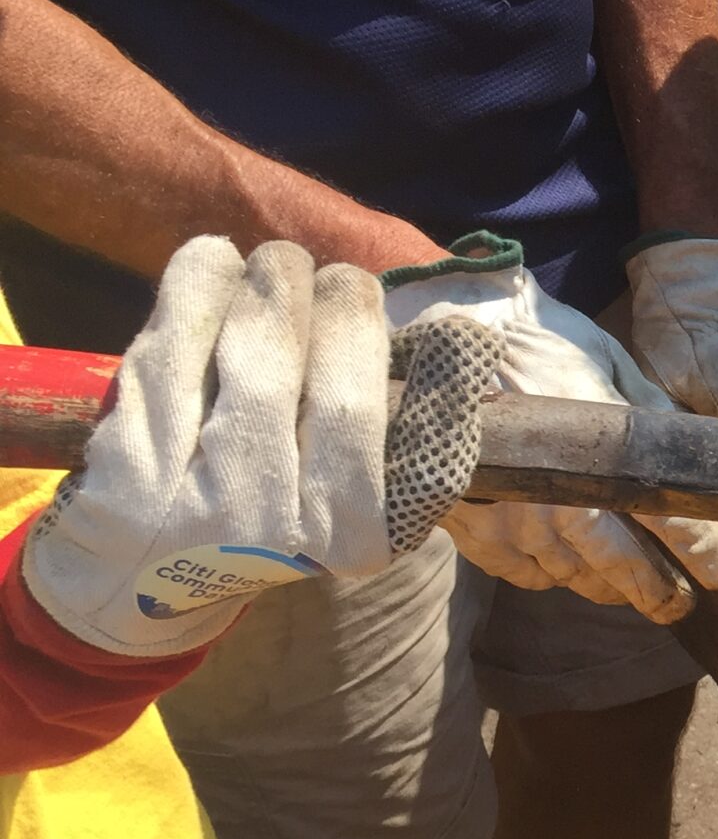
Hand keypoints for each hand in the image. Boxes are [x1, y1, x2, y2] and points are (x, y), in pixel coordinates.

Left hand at [21, 238, 482, 656]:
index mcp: (355, 540)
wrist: (134, 576)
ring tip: (283, 264)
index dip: (452, 386)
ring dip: (279, 286)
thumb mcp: (336, 505)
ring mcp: (205, 497)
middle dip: (349, 311)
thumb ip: (387, 433)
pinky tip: (215, 261)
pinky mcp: (134, 459)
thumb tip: (446, 337)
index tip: (461, 334)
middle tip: (343, 280)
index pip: (429, 458)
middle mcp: (287, 530)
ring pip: (262, 358)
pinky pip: (178, 345)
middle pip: (345, 398)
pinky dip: (202, 286)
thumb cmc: (258, 515)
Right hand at [382, 234, 717, 622]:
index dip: (706, 555)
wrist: (441, 338)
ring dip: (605, 584)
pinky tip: (563, 563)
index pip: (675, 524)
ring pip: (574, 577)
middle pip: (624, 568)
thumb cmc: (535, 342)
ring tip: (625, 584)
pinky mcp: (475, 528)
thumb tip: (693, 451)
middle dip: (658, 591)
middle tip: (679, 602)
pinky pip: (525, 573)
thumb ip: (649, 413)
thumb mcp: (607, 364)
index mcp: (605, 454)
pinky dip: (550, 575)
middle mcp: (561, 498)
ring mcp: (514, 519)